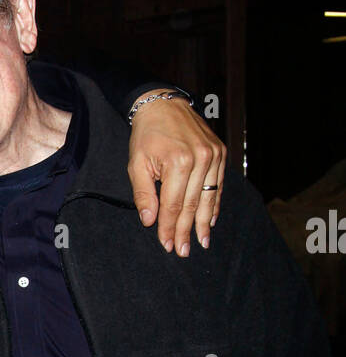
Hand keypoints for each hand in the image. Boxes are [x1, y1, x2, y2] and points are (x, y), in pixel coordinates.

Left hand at [128, 95, 225, 256]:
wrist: (164, 105)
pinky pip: (218, 185)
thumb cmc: (146, 136)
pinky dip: (214, 204)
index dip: (170, 227)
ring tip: (201, 242)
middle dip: (187, 230)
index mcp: (177, 162)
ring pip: (208, 197)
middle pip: (192, 204)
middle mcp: (199, 159)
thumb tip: (149, 221)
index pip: (173, 205)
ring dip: (204, 223)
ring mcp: (213, 155)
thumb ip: (144, 194)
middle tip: (184, 251)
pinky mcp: (220, 153)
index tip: (168, 245)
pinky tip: (210, 220)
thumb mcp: (136, 163)